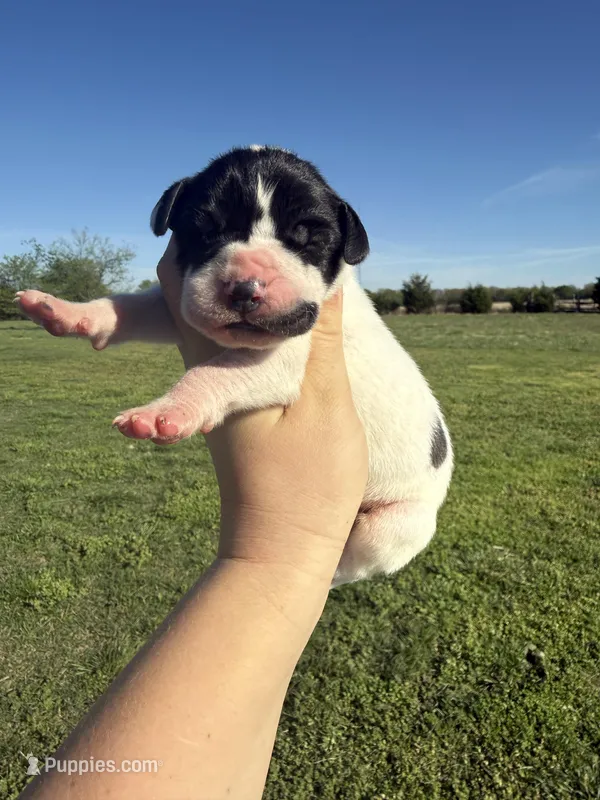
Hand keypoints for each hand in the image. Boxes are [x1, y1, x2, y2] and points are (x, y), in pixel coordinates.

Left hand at [158, 237, 367, 581]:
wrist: (278, 557)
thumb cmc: (308, 487)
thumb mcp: (328, 405)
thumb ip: (324, 342)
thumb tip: (324, 283)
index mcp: (224, 367)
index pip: (192, 288)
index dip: (206, 244)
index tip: (232, 212)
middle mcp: (208, 378)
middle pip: (195, 303)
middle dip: (219, 265)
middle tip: (256, 234)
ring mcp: (217, 401)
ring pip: (210, 330)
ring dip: (234, 298)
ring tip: (272, 269)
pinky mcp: (232, 417)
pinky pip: (227, 358)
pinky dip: (247, 332)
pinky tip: (278, 328)